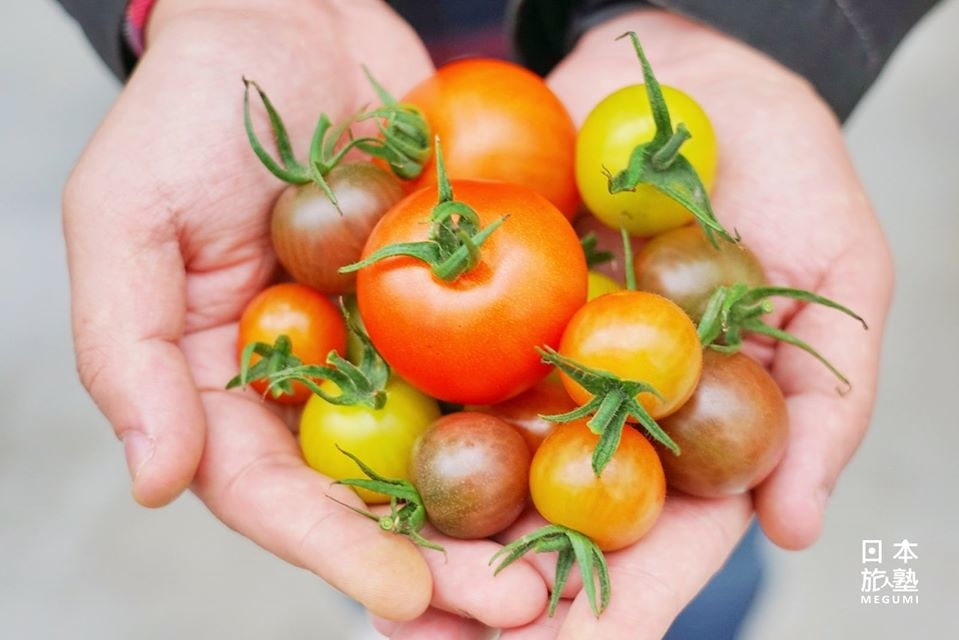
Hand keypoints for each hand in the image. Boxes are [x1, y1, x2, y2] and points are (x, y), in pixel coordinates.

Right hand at [63, 0, 547, 623]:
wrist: (290, 17)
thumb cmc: (187, 111)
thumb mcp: (124, 220)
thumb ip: (125, 353)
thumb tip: (155, 482)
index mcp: (231, 387)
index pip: (276, 496)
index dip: (336, 554)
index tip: (407, 598)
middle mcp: (317, 382)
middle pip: (378, 496)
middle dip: (445, 562)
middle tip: (518, 610)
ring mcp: (392, 343)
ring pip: (450, 446)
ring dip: (508, 512)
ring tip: (571, 566)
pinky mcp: (454, 294)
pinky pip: (500, 360)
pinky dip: (542, 409)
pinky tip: (598, 452)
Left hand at [376, 8, 892, 637]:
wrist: (666, 73)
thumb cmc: (773, 160)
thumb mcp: (836, 268)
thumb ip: (827, 394)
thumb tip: (796, 525)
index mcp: (686, 426)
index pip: (661, 538)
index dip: (623, 602)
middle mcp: (599, 413)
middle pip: (553, 528)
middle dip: (501, 598)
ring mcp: (528, 369)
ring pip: (475, 477)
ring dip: (428, 547)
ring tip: (387, 611)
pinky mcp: (463, 314)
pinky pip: (422, 383)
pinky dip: (385, 439)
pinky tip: (346, 494)